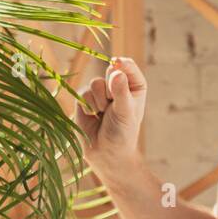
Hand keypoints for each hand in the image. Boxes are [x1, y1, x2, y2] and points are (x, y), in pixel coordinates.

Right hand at [73, 56, 146, 180]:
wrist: (106, 154)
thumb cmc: (123, 133)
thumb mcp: (126, 112)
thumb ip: (121, 91)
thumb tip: (115, 71)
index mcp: (134, 86)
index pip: (128, 66)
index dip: (122, 64)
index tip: (117, 65)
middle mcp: (118, 85)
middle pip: (110, 71)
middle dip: (110, 88)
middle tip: (113, 106)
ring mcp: (100, 92)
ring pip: (95, 82)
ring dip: (99, 100)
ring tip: (103, 114)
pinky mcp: (84, 99)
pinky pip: (82, 92)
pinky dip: (87, 105)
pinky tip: (93, 116)